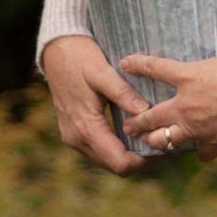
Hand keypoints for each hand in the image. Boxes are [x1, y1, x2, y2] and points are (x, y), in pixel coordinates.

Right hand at [40, 33, 150, 175]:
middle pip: (114, 165)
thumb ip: (123, 94)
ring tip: (148, 134)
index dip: (142, 160)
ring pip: (107, 159)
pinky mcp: (74, 132)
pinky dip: (116, 146)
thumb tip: (145, 112)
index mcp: (85, 128)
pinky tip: (131, 131)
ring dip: (127, 153)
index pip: (118, 162)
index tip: (160, 145)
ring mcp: (73, 138)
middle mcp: (77, 139)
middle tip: (160, 140)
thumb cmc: (80, 59)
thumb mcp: (103, 72)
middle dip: (137, 158)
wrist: (56, 51)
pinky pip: (99, 149)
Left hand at [121, 32, 216, 157]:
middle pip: (152, 115)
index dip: (138, 65)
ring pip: (166, 138)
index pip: (156, 68)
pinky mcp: (214, 141)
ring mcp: (198, 126)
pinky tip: (199, 154)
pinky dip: (200, 152)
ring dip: (156, 140)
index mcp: (191, 76)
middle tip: (127, 124)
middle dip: (137, 120)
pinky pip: (201, 150)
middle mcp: (187, 104)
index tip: (125, 64)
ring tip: (149, 142)